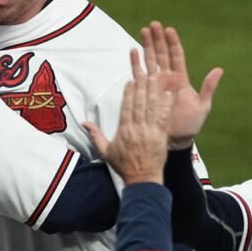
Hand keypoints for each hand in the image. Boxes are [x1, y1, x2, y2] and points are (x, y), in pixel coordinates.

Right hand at [82, 52, 173, 184]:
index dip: (130, 92)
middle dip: (143, 85)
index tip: (131, 80)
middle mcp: (138, 129)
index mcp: (124, 130)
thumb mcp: (105, 151)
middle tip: (145, 70)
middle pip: (140, 103)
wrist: (143, 180)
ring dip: (154, 90)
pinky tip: (168, 94)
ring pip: (153, 107)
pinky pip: (164, 117)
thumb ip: (95, 135)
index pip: (127, 106)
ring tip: (156, 76)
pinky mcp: (162, 136)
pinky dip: (166, 105)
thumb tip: (83, 122)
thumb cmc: (124, 166)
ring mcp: (151, 132)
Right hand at [140, 21, 223, 149]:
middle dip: (157, 39)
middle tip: (153, 25)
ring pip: (150, 61)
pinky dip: (136, 63)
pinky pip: (139, 75)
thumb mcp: (203, 106)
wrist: (176, 140)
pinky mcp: (146, 92)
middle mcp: (168, 79)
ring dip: (146, 46)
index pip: (176, 56)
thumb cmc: (190, 124)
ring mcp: (156, 85)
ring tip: (143, 31)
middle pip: (161, 54)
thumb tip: (219, 70)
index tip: (169, 29)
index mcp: (181, 79)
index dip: (172, 43)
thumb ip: (209, 87)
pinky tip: (133, 51)